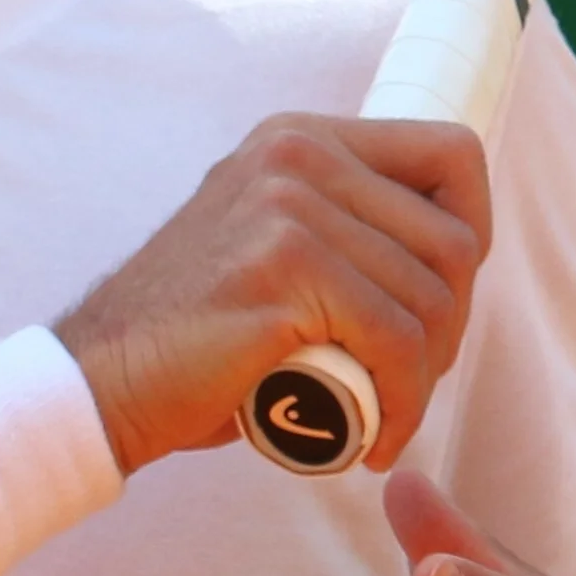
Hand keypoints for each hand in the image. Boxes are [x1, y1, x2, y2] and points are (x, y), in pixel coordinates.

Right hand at [56, 115, 490, 475]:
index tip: (439, 303)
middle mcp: (298, 155)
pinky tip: (374, 437)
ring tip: (385, 414)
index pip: (452, 155)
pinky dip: (403, 403)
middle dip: (449, 326)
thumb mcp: (269, 243)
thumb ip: (335, 221)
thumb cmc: (194, 338)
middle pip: (452, 239)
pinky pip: (396, 341)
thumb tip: (441, 247)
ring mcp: (288, 208)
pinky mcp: (284, 270)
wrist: (103, 380)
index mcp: (300, 139)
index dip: (473, 233)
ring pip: (430, 297)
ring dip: (425, 376)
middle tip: (405, 382)